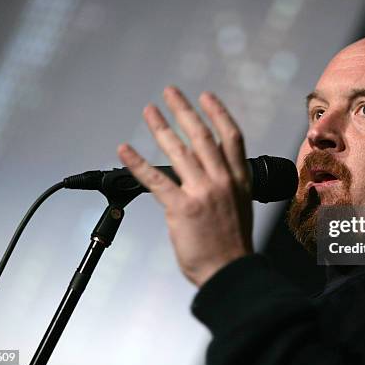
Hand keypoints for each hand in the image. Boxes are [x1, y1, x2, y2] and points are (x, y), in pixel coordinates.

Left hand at [117, 86, 252, 286]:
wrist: (230, 272)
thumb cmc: (232, 245)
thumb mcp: (238, 207)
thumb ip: (222, 186)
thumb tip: (200, 172)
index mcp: (239, 180)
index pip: (231, 137)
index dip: (218, 112)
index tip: (206, 96)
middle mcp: (223, 180)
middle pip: (202, 135)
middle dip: (184, 110)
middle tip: (170, 92)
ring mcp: (203, 192)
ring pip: (179, 150)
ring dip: (161, 127)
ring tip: (148, 110)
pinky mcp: (182, 207)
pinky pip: (155, 180)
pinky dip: (137, 163)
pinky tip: (124, 149)